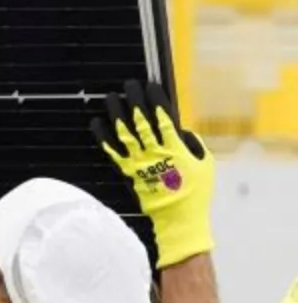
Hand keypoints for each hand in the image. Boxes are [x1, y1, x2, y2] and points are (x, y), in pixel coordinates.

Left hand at [97, 79, 214, 267]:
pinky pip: (112, 151)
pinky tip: (96, 123)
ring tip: (110, 97)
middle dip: (135, 100)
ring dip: (116, 113)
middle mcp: (154, 151)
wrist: (178, 217)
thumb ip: (194, 145)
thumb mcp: (205, 164)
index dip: (156, 101)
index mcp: (175, 148)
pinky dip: (103, 136)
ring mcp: (138, 161)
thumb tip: (182, 130)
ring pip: (124, 132)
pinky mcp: (127, 171)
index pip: (163, 118)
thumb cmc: (196, 191)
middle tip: (129, 85)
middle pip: (141, 121)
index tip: (150, 87)